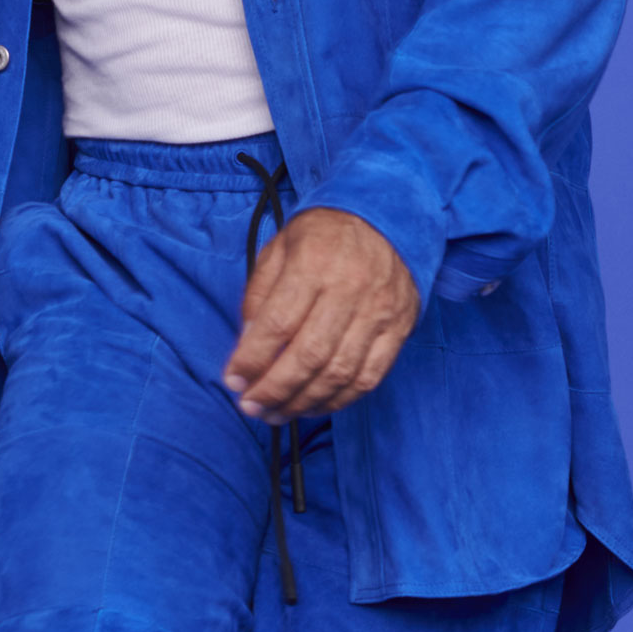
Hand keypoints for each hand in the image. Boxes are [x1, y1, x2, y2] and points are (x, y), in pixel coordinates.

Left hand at [223, 207, 419, 419]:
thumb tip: (248, 345)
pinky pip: (369, 377)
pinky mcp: (398, 329)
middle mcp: (349, 290)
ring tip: (277, 413)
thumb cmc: (326, 235)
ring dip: (303, 402)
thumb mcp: (280, 247)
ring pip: (339, 373)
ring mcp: (378, 312)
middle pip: (308, 356)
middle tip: (251, 407)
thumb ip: (260, 295)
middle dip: (274, 389)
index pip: (278, 324)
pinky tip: (314, 405)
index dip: (252, 360)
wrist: (390, 218)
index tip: (233, 380)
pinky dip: (339, 400)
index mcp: (313, 263)